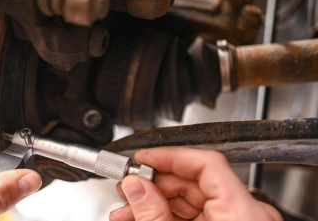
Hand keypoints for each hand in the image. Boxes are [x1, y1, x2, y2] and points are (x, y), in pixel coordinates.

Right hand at [110, 147, 282, 220]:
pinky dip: (166, 217)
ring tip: (125, 212)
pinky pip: (193, 217)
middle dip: (153, 185)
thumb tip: (135, 186)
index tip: (142, 158)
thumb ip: (152, 212)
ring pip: (189, 202)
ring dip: (154, 204)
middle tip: (126, 189)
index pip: (205, 163)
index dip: (169, 156)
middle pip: (193, 183)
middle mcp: (244, 215)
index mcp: (242, 212)